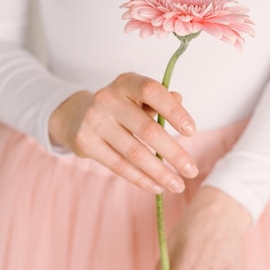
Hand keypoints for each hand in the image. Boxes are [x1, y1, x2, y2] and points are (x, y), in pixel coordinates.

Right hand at [48, 73, 198, 193]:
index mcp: (126, 82)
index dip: (174, 111)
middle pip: (147, 130)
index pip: (152, 92)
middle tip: (191, 170)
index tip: (192, 132)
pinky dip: (141, 179)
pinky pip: (119, 166)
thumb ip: (160, 99)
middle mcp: (108, 98)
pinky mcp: (86, 142)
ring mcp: (94, 120)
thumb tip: (179, 100)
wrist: (77, 116)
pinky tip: (157, 187)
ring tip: (178, 185)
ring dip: (160, 173)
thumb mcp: (139, 98)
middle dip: (174, 153)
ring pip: (135, 153)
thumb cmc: (121, 108)